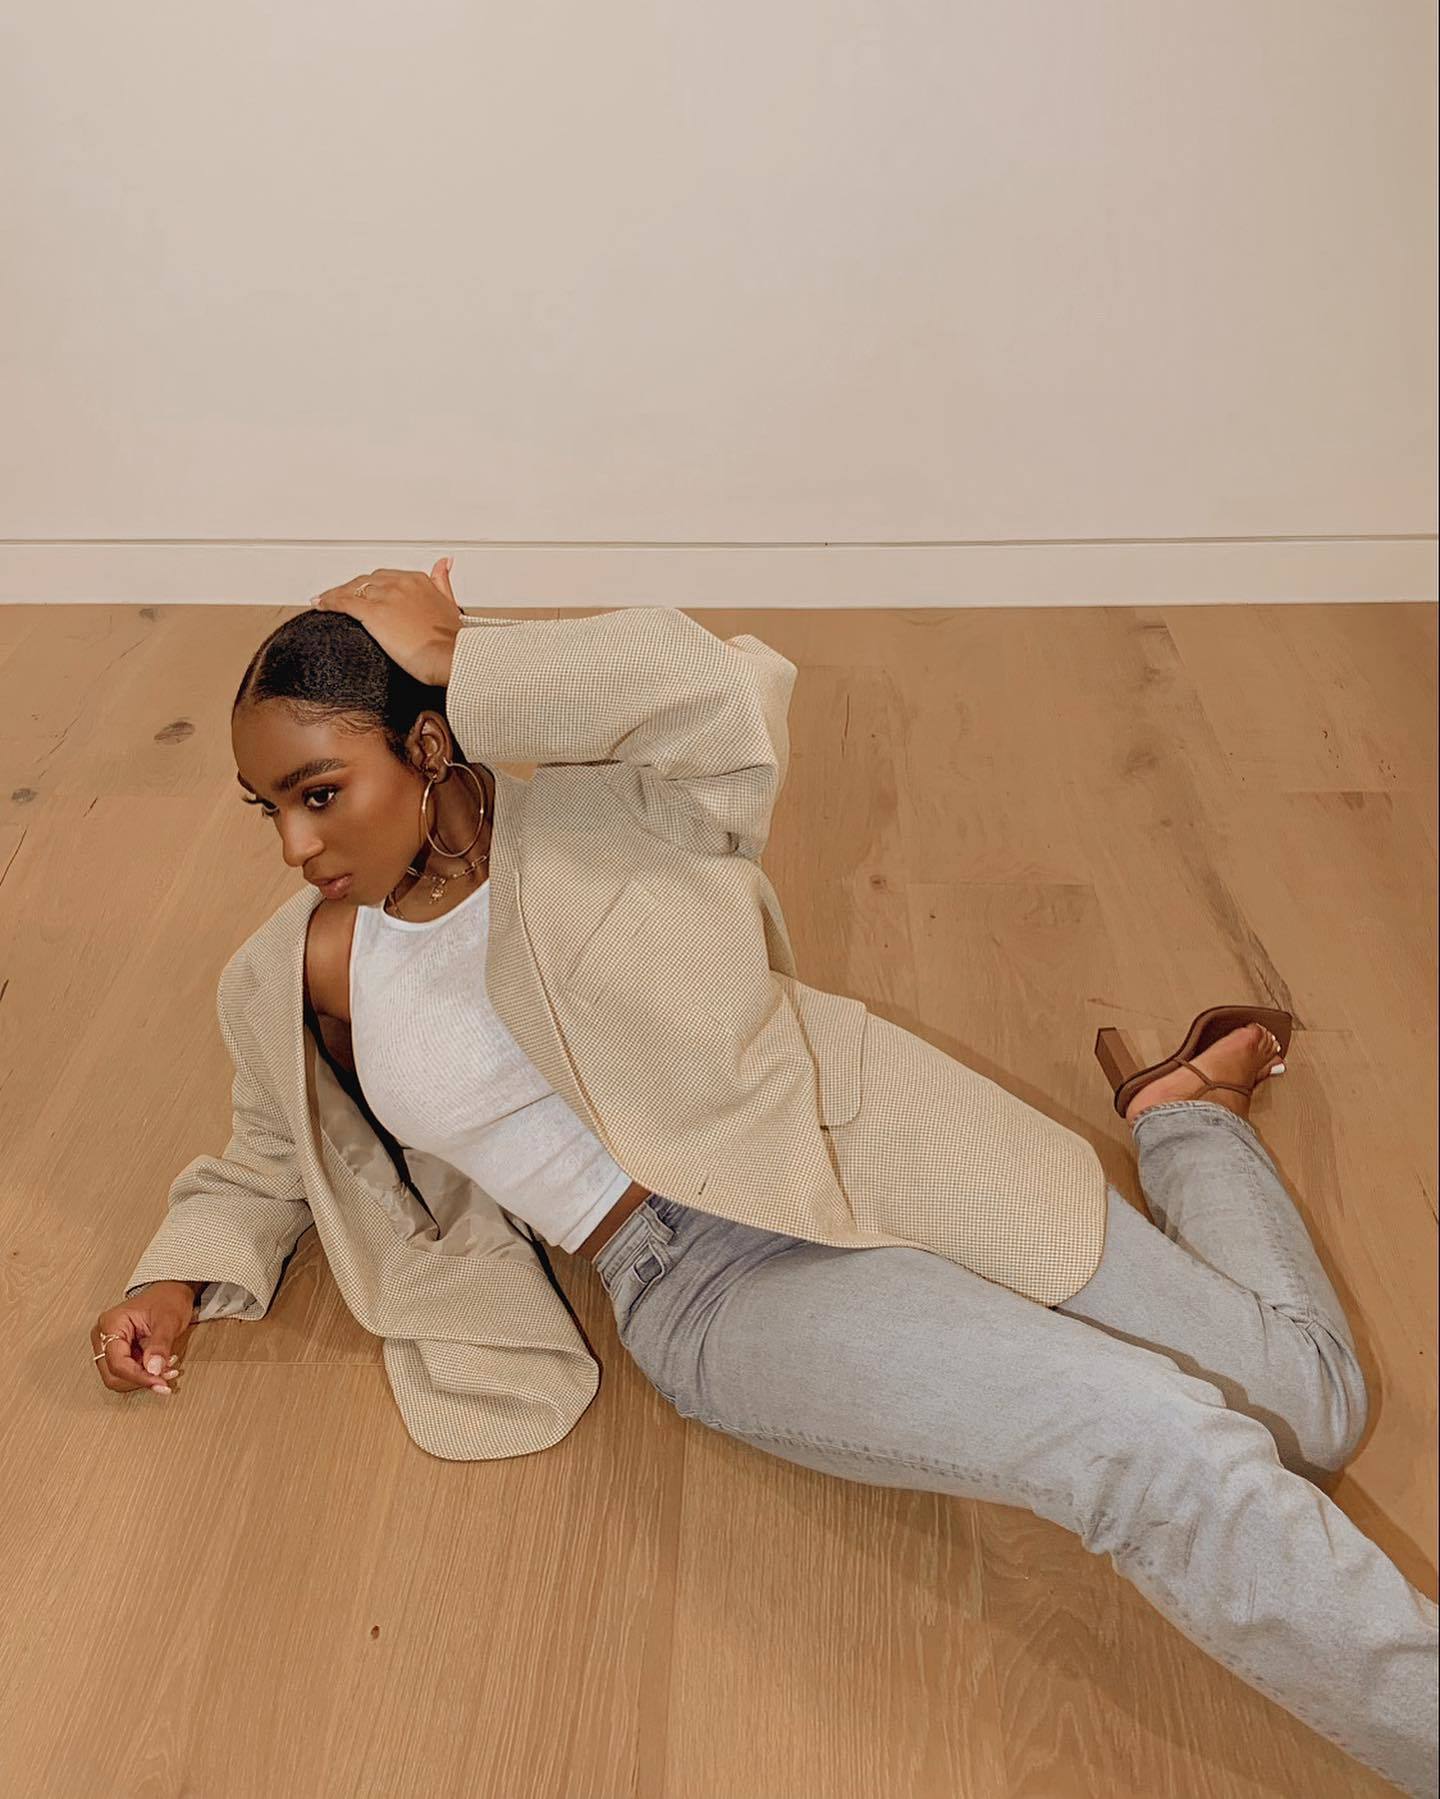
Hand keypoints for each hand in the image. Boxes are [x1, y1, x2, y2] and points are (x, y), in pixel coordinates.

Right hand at [91, 1285, 194, 1393]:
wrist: (171, 1291)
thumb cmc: (168, 1299)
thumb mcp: (168, 1320)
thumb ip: (160, 1345)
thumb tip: (153, 1369)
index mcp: (111, 1323)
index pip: (117, 1362)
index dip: (138, 1376)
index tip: (159, 1381)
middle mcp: (104, 1335)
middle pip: (113, 1374)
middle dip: (140, 1379)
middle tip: (165, 1377)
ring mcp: (109, 1344)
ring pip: (118, 1377)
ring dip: (143, 1379)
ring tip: (166, 1369)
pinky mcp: (119, 1351)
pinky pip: (126, 1371)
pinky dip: (144, 1374)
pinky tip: (160, 1366)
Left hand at [308, 559, 463, 688]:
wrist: (453, 657)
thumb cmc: (454, 641)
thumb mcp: (451, 604)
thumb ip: (442, 582)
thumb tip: (444, 562)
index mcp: (418, 581)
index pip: (385, 577)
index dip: (370, 585)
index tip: (363, 592)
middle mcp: (401, 583)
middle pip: (366, 581)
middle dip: (351, 588)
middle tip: (339, 598)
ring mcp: (386, 597)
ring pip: (352, 589)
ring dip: (336, 594)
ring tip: (324, 601)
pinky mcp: (374, 613)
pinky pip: (344, 603)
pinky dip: (329, 602)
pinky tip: (320, 605)